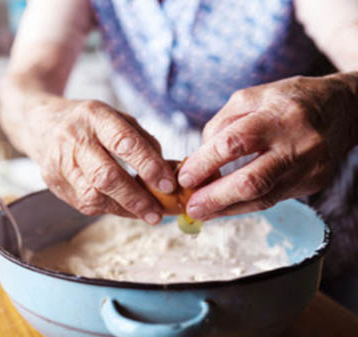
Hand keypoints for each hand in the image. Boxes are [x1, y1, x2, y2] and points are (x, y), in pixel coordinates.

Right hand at [25, 99, 176, 223]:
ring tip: (147, 214)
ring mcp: (60, 163)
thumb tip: (168, 171)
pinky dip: (109, 209)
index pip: (123, 142)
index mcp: (94, 116)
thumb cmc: (88, 123)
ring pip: (93, 195)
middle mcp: (73, 139)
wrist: (41, 124)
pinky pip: (85, 203)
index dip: (148, 165)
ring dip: (124, 209)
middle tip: (158, 211)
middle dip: (136, 197)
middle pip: (105, 176)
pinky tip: (126, 209)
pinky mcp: (54, 183)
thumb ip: (143, 141)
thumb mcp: (116, 118)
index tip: (168, 184)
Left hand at [178, 74, 357, 219]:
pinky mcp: (312, 184)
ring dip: (227, 209)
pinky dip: (244, 206)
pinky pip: (272, 200)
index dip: (205, 163)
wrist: (341, 109)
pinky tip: (224, 207)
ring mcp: (308, 167)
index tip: (184, 176)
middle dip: (216, 197)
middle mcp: (296, 144)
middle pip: (252, 180)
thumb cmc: (285, 101)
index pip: (234, 143)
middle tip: (191, 207)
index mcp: (277, 115)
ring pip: (263, 198)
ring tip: (202, 213)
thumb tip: (197, 161)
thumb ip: (220, 125)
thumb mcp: (250, 98)